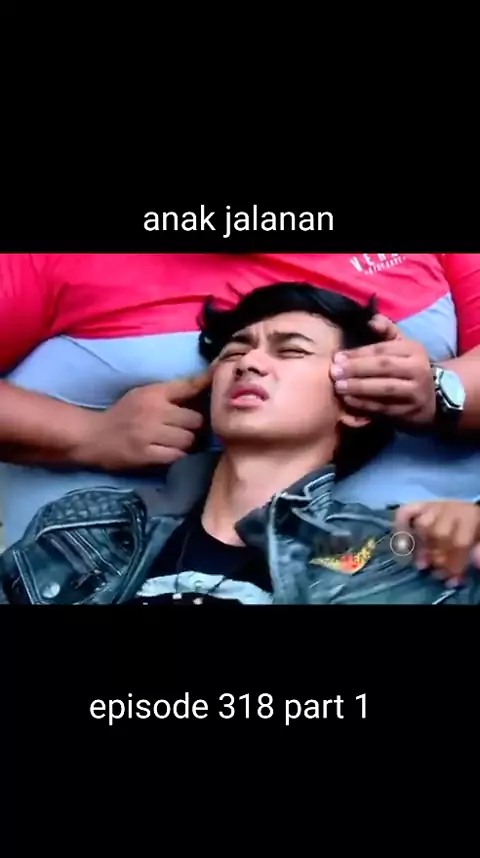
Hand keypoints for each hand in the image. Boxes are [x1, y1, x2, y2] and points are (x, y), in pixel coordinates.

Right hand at [73, 368, 212, 470]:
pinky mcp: (146, 455)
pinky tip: (169, 452)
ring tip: (177, 442)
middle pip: (196, 419)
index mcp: (153, 393)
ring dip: (187, 443)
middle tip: (189, 429)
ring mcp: (149, 434)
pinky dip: (177, 455)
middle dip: (195, 426)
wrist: (93, 436)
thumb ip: (172, 391)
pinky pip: (176, 456)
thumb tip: (206, 382)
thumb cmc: (123, 414)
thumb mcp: (144, 394)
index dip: (209, 384)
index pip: (189, 386)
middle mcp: (153, 411)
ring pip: (188, 439)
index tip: (221, 382)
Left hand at [330, 314, 436, 426]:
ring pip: (385, 388)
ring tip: (338, 387)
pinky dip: (365, 404)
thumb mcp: (402, 345)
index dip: (359, 353)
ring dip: (359, 387)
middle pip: (384, 367)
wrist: (430, 397)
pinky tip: (348, 400)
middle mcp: (418, 369)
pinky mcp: (410, 411)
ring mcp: (415, 391)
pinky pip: (385, 407)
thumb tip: (371, 319)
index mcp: (414, 349)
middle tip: (334, 372)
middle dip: (356, 369)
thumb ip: (386, 330)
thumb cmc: (407, 366)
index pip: (383, 349)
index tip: (337, 356)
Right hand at [395, 500, 479, 582]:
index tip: (452, 578)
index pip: (460, 541)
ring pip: (421, 524)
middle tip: (437, 571)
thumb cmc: (474, 533)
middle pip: (439, 533)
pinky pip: (404, 513)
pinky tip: (402, 546)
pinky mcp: (420, 506)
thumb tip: (475, 560)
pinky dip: (400, 528)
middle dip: (438, 557)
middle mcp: (451, 508)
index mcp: (470, 517)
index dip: (455, 563)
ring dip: (421, 548)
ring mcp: (433, 506)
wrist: (469, 516)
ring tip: (423, 564)